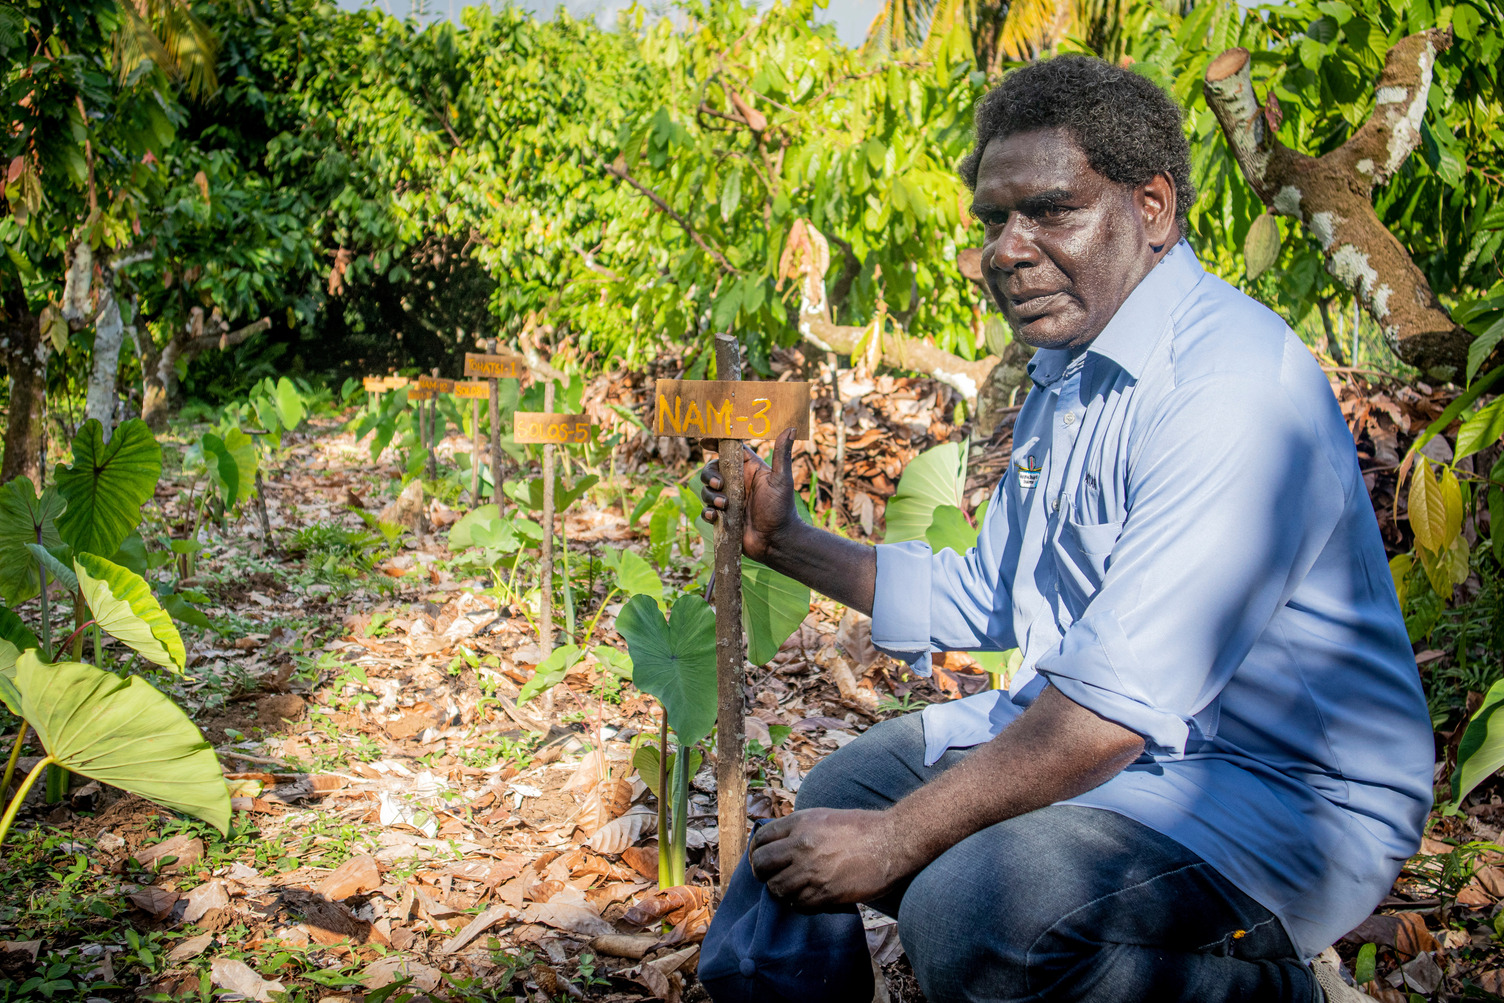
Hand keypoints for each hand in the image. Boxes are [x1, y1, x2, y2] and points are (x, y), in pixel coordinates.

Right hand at [698, 428, 798, 562]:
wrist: (777, 541)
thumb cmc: (782, 509)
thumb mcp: (781, 479)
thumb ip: (782, 454)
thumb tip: (792, 428)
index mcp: (749, 470)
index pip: (730, 451)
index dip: (717, 444)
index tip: (705, 441)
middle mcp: (737, 483)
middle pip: (712, 470)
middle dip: (710, 475)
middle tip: (719, 484)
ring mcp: (729, 501)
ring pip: (707, 490)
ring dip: (711, 496)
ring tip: (725, 506)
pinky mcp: (723, 518)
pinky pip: (706, 511)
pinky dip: (707, 512)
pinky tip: (716, 516)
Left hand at [748, 808, 904, 910]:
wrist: (894, 841)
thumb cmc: (863, 828)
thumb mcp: (824, 817)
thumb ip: (800, 829)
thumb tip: (779, 843)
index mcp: (800, 822)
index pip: (761, 839)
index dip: (758, 852)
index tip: (763, 860)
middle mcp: (801, 845)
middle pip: (761, 864)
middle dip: (764, 873)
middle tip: (773, 877)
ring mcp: (812, 870)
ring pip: (777, 888)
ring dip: (782, 891)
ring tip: (794, 889)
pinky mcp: (825, 892)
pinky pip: (798, 904)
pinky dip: (800, 903)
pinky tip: (810, 897)